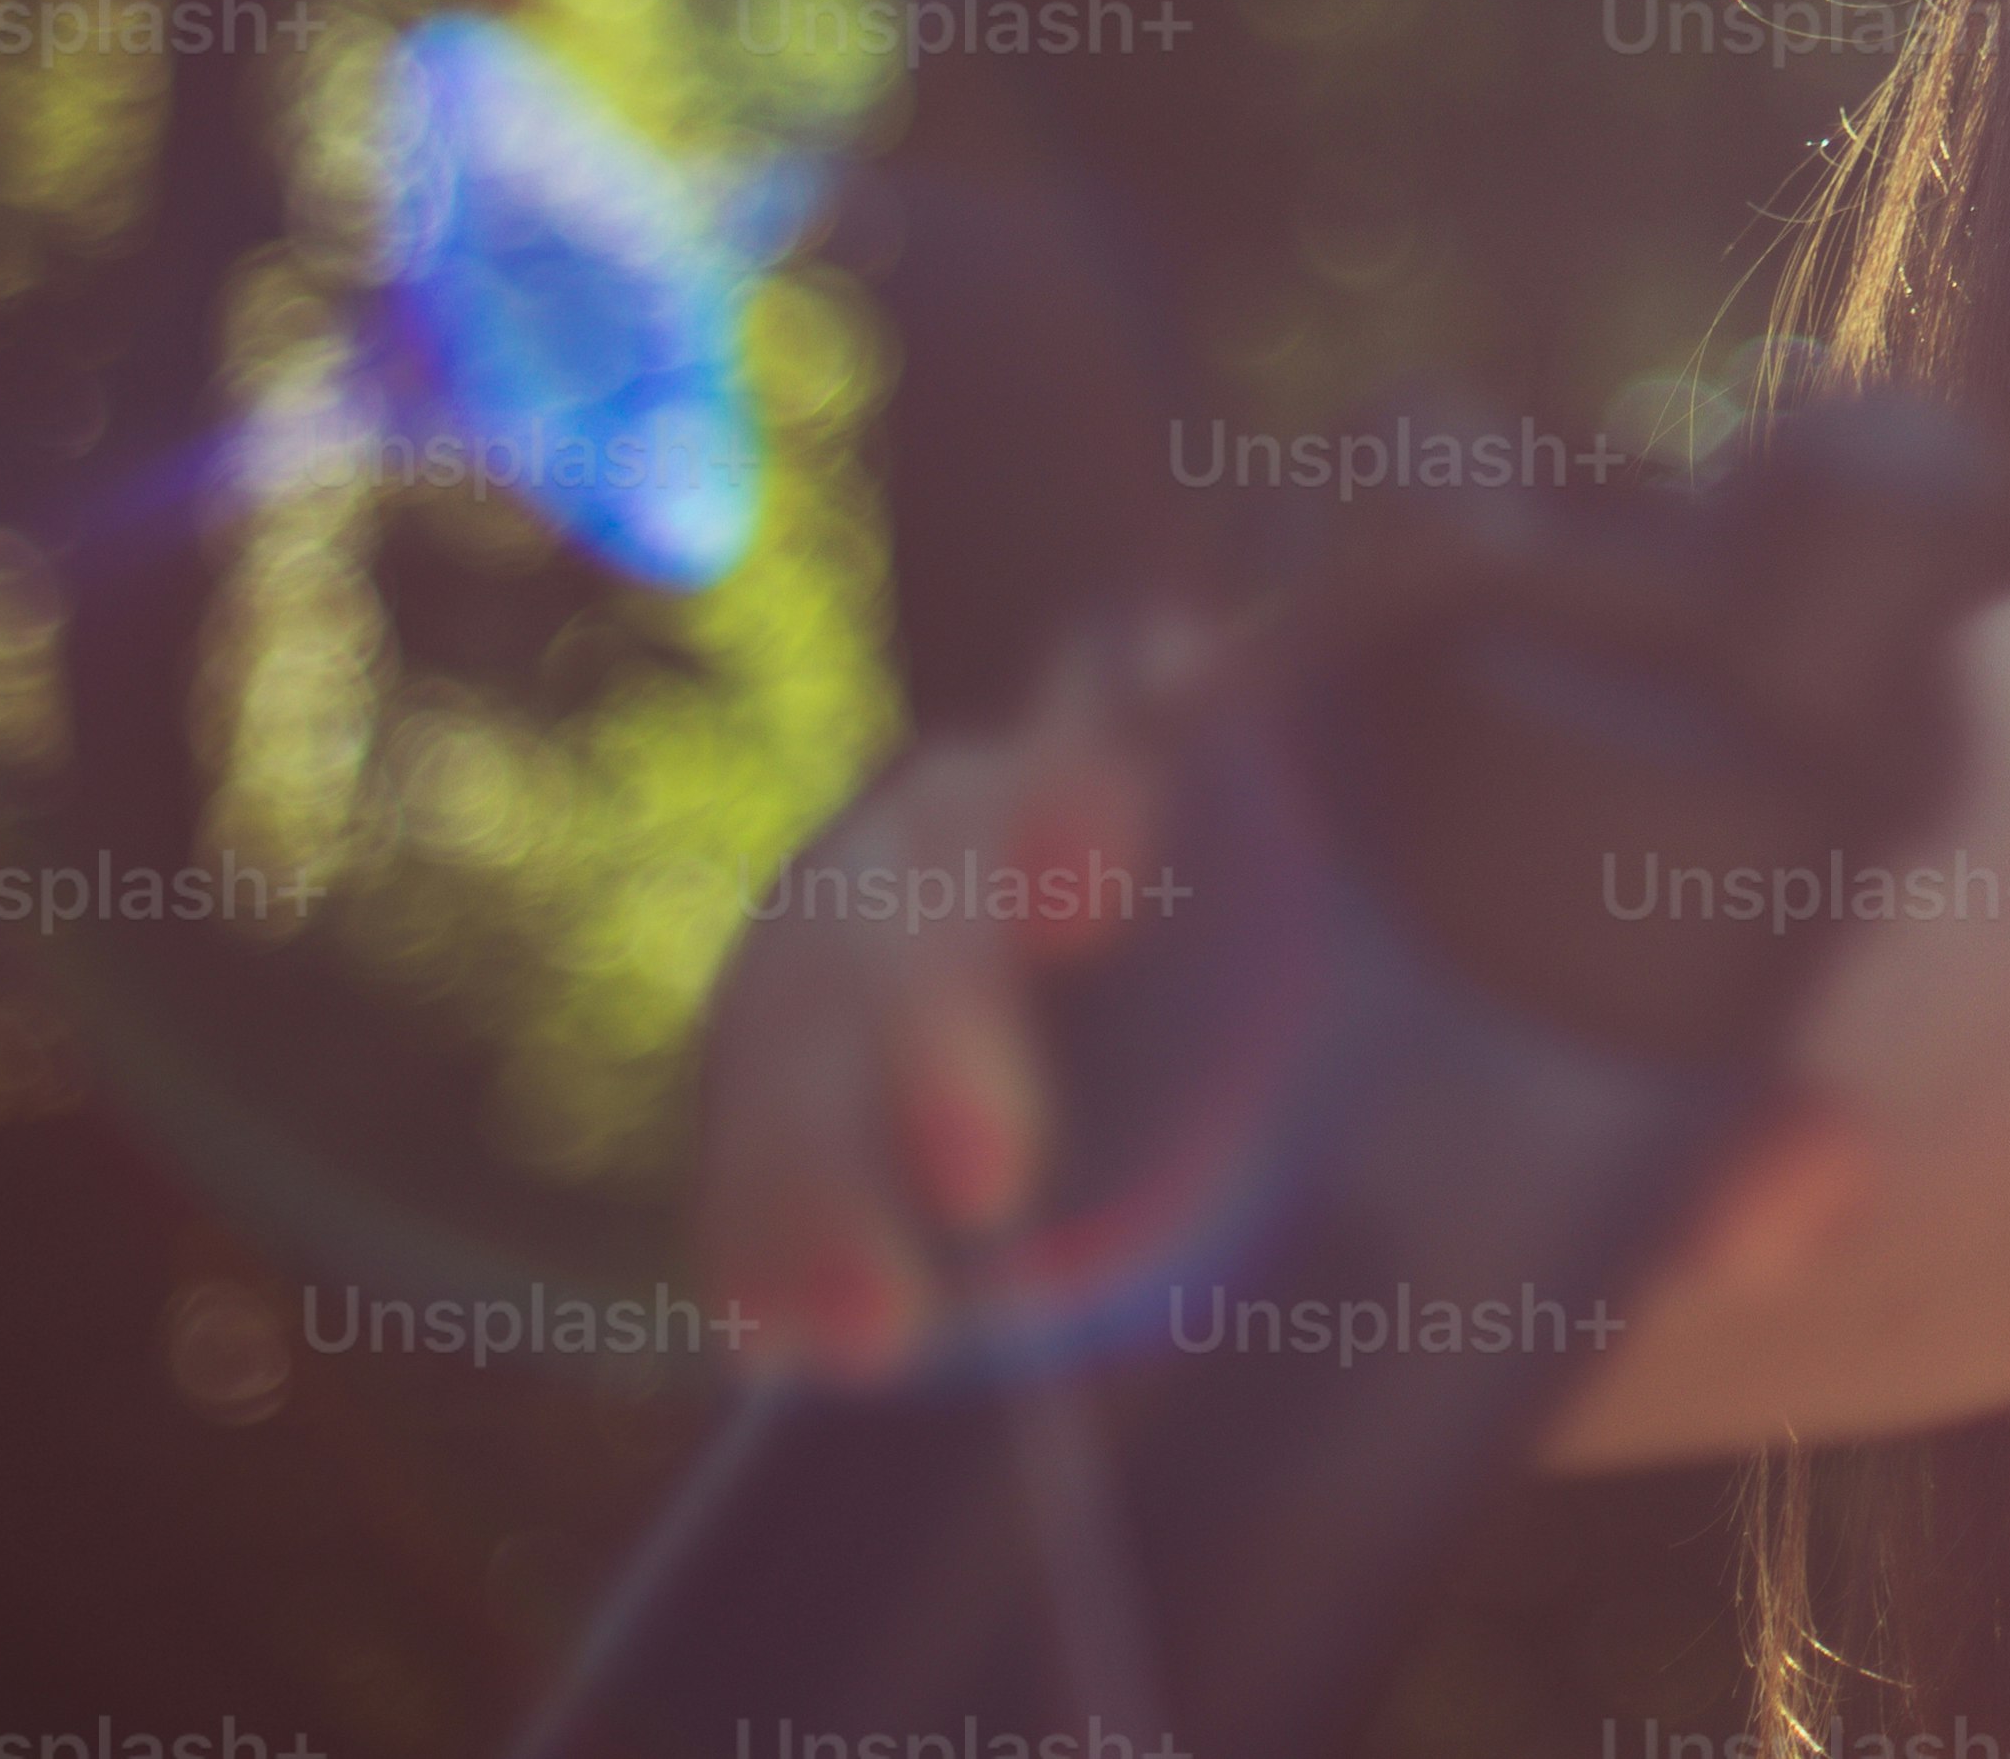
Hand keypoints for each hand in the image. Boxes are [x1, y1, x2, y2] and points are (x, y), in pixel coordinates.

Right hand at [685, 620, 1202, 1377]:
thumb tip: (1192, 670)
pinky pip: (739, 1149)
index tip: (1090, 905)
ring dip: (823, 1193)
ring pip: (801, 1047)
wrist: (1089, 976)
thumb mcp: (1270, 895)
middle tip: (989, 1181)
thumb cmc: (1218, 942)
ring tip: (873, 1338)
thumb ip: (1259, 800)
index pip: (1074, 762)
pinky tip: (772, 1340)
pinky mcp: (762, 1062)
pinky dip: (754, 1242)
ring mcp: (829, 947)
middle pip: (921, 919)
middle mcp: (936, 837)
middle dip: (942, 1048)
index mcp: (1082, 766)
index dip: (1069, 810)